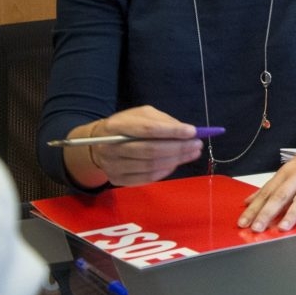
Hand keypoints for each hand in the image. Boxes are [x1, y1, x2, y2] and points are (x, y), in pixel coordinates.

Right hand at [65, 106, 204, 187]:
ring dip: (176, 160)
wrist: (98, 144)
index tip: (192, 132)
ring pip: (150, 166)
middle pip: (150, 150)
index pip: (147, 129)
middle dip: (178, 148)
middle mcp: (110, 147)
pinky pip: (146, 178)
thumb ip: (162, 121)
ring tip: (192, 153)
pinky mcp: (117, 179)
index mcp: (116, 126)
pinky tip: (175, 164)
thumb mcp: (141, 114)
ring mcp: (112, 165)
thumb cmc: (126, 126)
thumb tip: (187, 131)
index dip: (171, 131)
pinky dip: (164, 171)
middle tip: (197, 145)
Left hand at [238, 111, 295, 231]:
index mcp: (289, 171)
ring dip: (293, 213)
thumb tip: (250, 201)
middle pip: (282, 194)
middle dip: (268, 212)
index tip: (242, 222)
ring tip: (283, 228)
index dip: (255, 207)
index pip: (268, 191)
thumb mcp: (293, 166)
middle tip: (256, 228)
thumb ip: (274, 185)